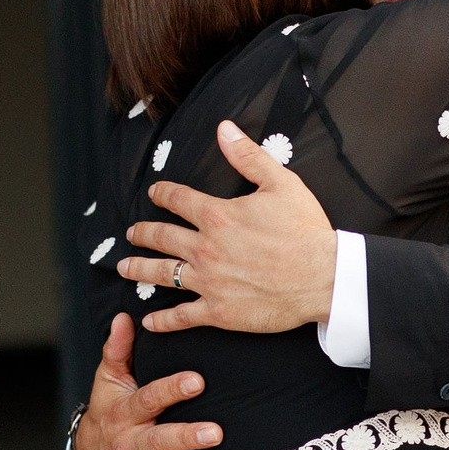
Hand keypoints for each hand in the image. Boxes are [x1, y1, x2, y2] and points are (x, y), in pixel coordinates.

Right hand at [73, 314, 221, 449]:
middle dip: (184, 437)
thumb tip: (124, 317)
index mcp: (122, 412)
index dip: (171, 390)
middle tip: (215, 432)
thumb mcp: (109, 380)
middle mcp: (125, 442)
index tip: (196, 381)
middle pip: (156, 440)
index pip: (148, 399)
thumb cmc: (109, 411)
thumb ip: (119, 350)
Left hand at [119, 120, 336, 333]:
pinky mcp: (219, 312)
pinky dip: (163, 320)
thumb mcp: (281, 183)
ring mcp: (209, 282)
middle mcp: (205, 248)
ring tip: (125, 267)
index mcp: (218, 216)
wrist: (323, 278)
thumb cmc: (306, 231)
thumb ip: (248, 156)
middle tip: (132, 233)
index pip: (178, 200)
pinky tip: (149, 321)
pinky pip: (182, 316)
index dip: (162, 193)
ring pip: (162, 274)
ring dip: (139, 269)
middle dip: (142, 233)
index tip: (154, 193)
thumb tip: (224, 129)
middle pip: (161, 237)